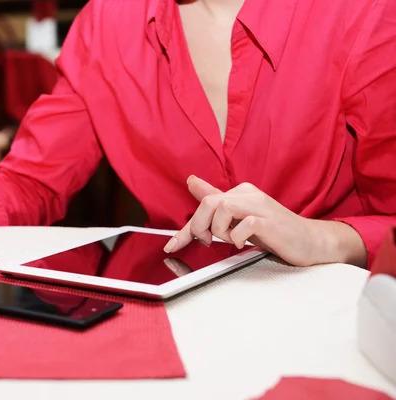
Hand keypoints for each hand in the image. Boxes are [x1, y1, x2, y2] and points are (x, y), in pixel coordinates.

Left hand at [163, 175, 320, 266]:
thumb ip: (216, 201)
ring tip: (230, 241)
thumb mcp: (239, 218)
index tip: (171, 246)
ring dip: (219, 231)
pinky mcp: (270, 221)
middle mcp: (248, 194)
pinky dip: (237, 238)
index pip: (203, 203)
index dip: (185, 228)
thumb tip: (192, 182)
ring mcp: (260, 206)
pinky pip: (244, 224)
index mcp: (239, 192)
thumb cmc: (274, 231)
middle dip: (200, 227)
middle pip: (208, 202)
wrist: (310, 241)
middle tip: (209, 242)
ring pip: (222, 209)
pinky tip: (243, 243)